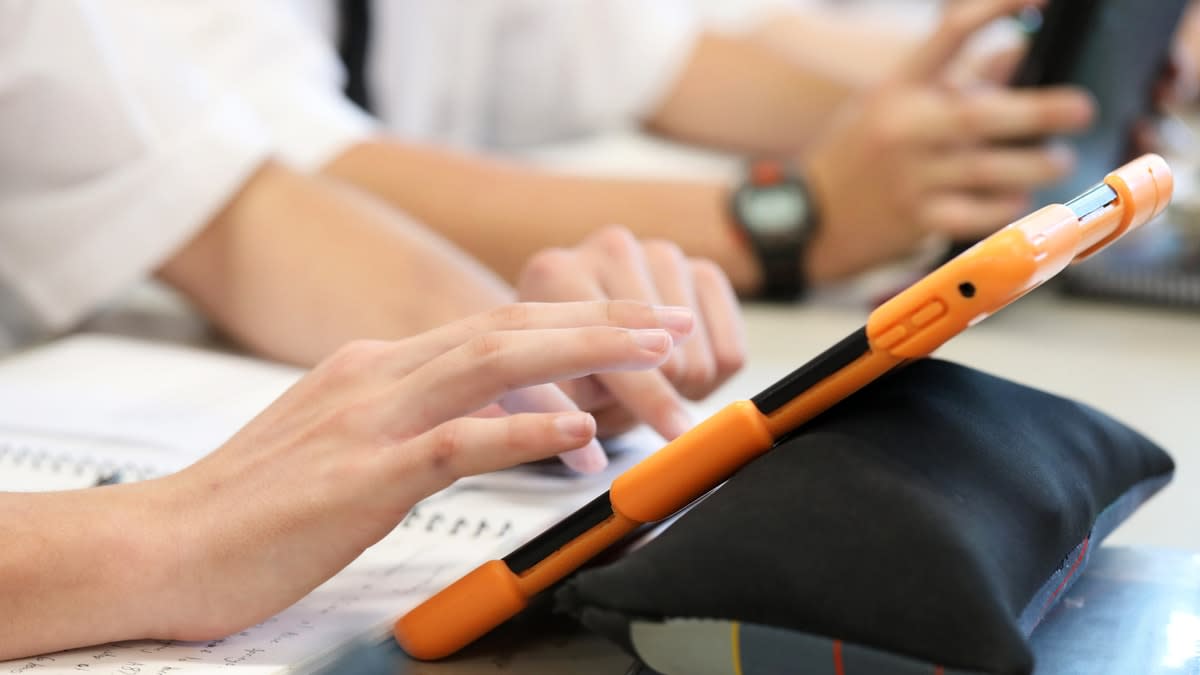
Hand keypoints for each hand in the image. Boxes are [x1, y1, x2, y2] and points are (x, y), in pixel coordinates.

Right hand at [133, 301, 685, 640]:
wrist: (161, 542)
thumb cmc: (250, 504)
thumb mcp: (337, 439)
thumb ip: (403, 419)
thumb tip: (474, 419)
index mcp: (374, 367)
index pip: (492, 324)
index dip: (570, 317)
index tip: (629, 320)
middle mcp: (378, 375)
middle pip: (510, 325)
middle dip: (600, 318)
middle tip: (668, 320)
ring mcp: (370, 419)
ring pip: (496, 362)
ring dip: (584, 353)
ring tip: (652, 355)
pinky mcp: (361, 476)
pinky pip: (458, 441)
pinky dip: (525, 431)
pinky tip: (578, 434)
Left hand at [517, 226, 745, 440]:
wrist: (580, 332)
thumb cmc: (560, 367)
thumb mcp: (547, 390)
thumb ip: (568, 402)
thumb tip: (591, 427)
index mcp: (555, 274)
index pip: (613, 344)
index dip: (646, 396)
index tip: (676, 433)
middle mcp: (609, 249)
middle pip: (669, 356)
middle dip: (662, 399)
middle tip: (635, 408)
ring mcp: (660, 253)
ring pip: (702, 358)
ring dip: (686, 389)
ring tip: (655, 386)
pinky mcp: (703, 270)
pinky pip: (732, 352)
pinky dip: (715, 377)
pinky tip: (685, 371)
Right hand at [802, 0, 1095, 280]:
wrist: (807, 220)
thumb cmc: (857, 156)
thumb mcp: (893, 106)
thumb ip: (957, 80)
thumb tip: (1016, 50)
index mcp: (899, 88)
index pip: (951, 33)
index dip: (998, 7)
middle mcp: (903, 129)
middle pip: (978, 114)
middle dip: (1037, 111)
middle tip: (1081, 108)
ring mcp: (907, 178)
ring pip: (986, 170)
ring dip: (1033, 165)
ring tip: (1056, 161)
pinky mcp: (914, 220)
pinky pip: (973, 214)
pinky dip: (1003, 206)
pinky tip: (1016, 200)